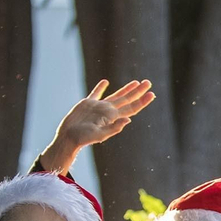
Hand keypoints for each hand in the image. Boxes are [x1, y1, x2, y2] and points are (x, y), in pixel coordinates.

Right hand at [40, 79, 155, 173]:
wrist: (68, 137)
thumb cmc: (83, 138)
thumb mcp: (100, 135)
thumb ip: (114, 128)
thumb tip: (128, 120)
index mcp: (113, 117)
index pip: (132, 108)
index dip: (142, 101)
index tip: (152, 94)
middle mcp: (109, 111)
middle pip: (128, 99)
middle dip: (138, 91)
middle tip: (148, 82)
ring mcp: (99, 106)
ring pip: (116, 95)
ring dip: (126, 89)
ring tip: (136, 82)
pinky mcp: (87, 104)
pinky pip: (96, 93)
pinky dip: (101, 87)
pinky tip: (106, 82)